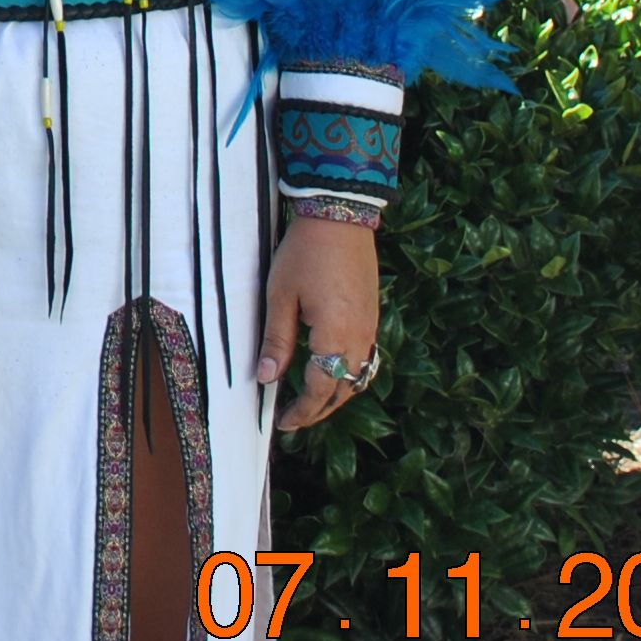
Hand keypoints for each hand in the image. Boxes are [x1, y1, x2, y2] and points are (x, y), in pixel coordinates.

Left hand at [258, 211, 379, 430]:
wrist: (340, 216)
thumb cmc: (305, 253)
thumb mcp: (281, 297)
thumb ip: (277, 341)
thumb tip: (266, 378)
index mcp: (335, 337)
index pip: (319, 390)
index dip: (302, 411)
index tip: (284, 423)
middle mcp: (360, 338)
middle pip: (344, 390)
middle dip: (319, 409)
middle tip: (295, 419)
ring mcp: (371, 327)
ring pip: (358, 377)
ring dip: (336, 393)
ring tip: (311, 400)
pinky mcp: (373, 315)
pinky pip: (365, 358)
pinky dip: (348, 373)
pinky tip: (331, 370)